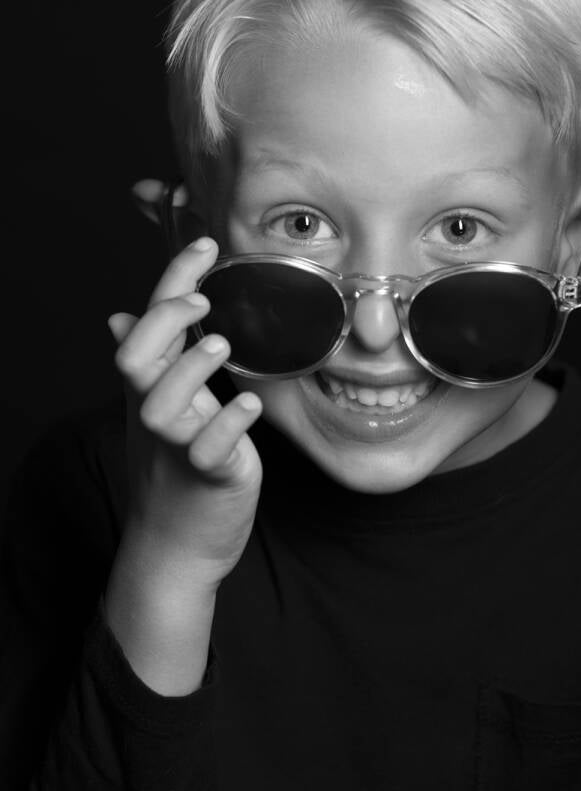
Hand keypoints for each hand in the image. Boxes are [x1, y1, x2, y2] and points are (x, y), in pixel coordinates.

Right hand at [108, 231, 263, 594]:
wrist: (175, 547)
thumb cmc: (173, 468)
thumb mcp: (157, 408)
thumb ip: (151, 359)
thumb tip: (122, 316)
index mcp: (150, 388)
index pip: (149, 321)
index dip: (173, 279)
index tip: (206, 244)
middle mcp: (156, 412)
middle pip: (137, 358)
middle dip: (166, 321)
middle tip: (204, 299)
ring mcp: (177, 446)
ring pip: (164, 405)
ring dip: (191, 369)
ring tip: (223, 345)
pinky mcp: (207, 478)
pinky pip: (208, 451)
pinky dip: (227, 425)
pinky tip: (249, 403)